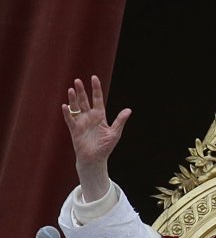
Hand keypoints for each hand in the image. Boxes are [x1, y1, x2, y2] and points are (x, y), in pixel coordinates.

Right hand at [62, 75, 131, 200]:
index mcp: (100, 116)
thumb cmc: (105, 147)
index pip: (97, 99)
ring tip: (71, 89)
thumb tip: (129, 110)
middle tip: (78, 80)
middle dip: (81, 91)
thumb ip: (120, 121)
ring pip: (76, 108)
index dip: (96, 89)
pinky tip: (65, 106)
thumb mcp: (115, 133)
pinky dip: (67, 113)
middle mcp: (89, 117)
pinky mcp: (74, 130)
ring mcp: (81, 122)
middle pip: (84, 101)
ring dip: (73, 99)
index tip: (94, 78)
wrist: (95, 159)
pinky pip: (70, 120)